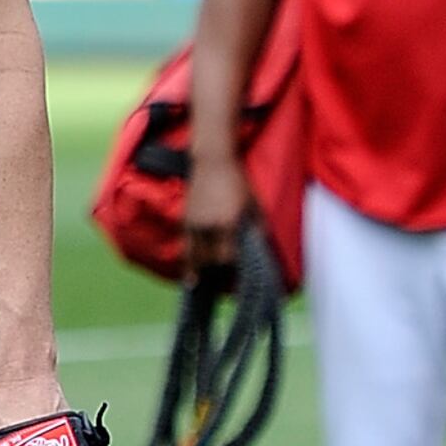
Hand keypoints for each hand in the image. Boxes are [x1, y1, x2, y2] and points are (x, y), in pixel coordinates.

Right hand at [180, 148, 251, 282]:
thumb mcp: (254, 204)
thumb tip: (261, 250)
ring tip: (202, 285)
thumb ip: (258, 229)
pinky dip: (188, 262)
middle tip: (224, 283)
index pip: (227, 257)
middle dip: (216, 273)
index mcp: (227, 223)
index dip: (232, 270)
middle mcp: (208, 226)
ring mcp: (193, 223)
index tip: (239, 280)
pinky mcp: (184, 219)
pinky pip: (185, 248)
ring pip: (193, 257)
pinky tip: (190, 278)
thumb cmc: (237, 181)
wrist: (212, 161)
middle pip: (209, 261)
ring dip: (200, 271)